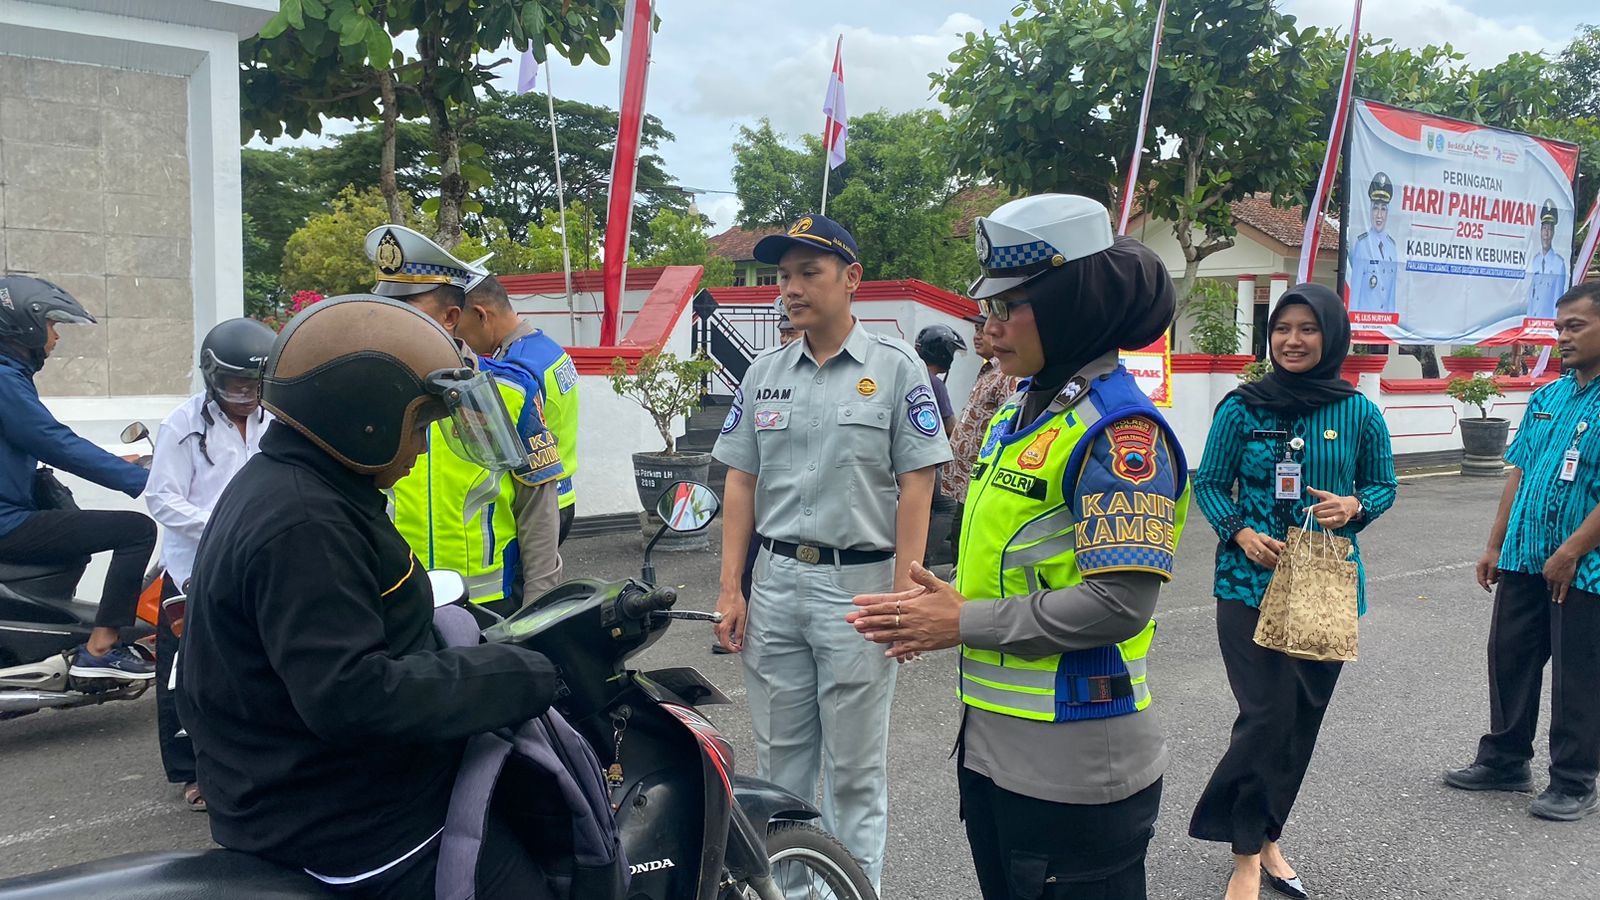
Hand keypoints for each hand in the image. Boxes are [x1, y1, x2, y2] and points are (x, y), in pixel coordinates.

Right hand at [714, 586, 745, 652]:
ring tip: (736, 637)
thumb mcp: (741, 618)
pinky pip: (719, 628)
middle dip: (730, 645)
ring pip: (720, 635)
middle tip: (738, 645)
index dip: (731, 649)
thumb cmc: (735, 601)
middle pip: (721, 641)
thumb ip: (739, 631)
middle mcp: (717, 625)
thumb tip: (739, 641)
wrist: (729, 591)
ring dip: (727, 638)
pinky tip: (732, 628)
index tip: (737, 650)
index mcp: (724, 626)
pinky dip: (725, 632)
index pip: (725, 644)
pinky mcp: (716, 617)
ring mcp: (716, 621)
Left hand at [847, 562, 964, 660]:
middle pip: (886, 620)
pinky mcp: (924, 644)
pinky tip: (887, 653)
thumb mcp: (938, 585)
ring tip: (865, 636)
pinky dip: (897, 651)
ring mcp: (917, 633)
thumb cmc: (954, 603)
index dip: (872, 606)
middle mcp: (912, 620)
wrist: (968, 622)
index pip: (887, 605)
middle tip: (854, 622)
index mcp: (913, 605)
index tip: (859, 606)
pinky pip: (907, 648)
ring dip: (878, 635)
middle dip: (869, 621)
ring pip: (893, 635)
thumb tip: (911, 564)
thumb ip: (922, 576)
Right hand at [1234, 527, 1285, 569]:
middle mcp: (1255, 542)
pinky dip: (1266, 565)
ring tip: (1277, 565)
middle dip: (1274, 557)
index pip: (1269, 542)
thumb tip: (1288, 548)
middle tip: (1281, 562)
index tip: (1282, 553)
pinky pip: (1259, 561)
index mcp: (1261, 536)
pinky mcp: (1249, 555)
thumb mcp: (1267, 538)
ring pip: (1262, 558)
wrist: (1245, 537)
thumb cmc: (1259, 538)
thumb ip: (1277, 543)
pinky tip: (1271, 566)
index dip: (1276, 548)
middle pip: (1265, 551)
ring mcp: (1251, 549)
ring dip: (1270, 563)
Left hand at [1306, 488, 1359, 529]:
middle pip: (1320, 514)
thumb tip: (1307, 488)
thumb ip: (1316, 492)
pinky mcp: (1341, 523)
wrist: (1350, 506)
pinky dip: (1324, 524)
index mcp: (1333, 502)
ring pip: (1324, 521)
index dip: (1310, 509)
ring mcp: (1340, 517)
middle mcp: (1337, 510)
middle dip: (1315, 514)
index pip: (1318, 507)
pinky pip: (1329, 526)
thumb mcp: (1327, 495)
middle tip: (1316, 512)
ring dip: (1319, 520)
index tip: (1304, 510)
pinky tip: (1324, 520)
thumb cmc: (1335, 500)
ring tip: (1319, 517)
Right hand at [1476, 548, 1500, 592]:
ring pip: (1488, 574)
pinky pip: (1491, 571)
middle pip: (1484, 578)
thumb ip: (1491, 575)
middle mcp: (1480, 567)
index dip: (1485, 587)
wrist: (1496, 545)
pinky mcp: (1488, 563)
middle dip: (1491, 580)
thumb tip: (1488, 583)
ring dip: (1494, 576)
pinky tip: (1500, 570)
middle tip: (1499, 579)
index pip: (1481, 581)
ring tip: (1500, 573)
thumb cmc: (1495, 555)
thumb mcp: (1494, 566)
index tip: (1490, 591)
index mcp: (1480, 568)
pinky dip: (1495, 572)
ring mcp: (1483, 565)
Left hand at [1543, 547, 1578, 604]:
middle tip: (1550, 591)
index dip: (1549, 578)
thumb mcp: (1549, 561)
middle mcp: (1549, 578)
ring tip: (1554, 600)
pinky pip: (1563, 591)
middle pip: (1549, 584)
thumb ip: (1548, 567)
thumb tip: (1550, 569)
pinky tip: (1560, 602)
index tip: (1551, 580)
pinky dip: (1561, 597)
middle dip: (1550, 587)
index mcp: (1545, 572)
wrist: (1565, 557)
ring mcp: (1557, 581)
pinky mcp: (1565, 582)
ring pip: (1555, 590)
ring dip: (1554, 596)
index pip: (1546, 578)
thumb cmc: (1558, 556)